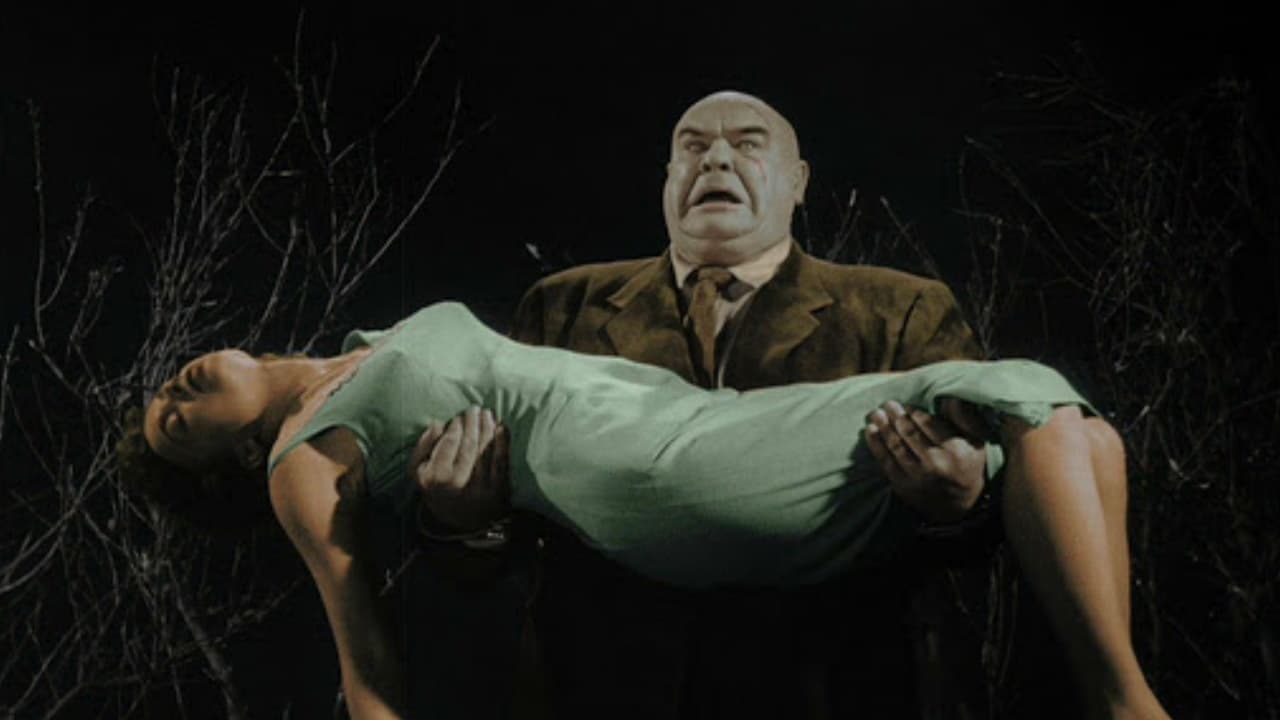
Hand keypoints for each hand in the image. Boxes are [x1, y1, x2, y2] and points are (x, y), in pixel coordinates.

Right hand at [409, 406, 510, 532]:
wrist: (457, 521)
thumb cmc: (435, 487)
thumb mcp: (418, 471)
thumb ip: (423, 446)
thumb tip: (438, 423)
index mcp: (436, 476)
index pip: (449, 443)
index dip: (456, 427)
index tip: (459, 416)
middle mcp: (457, 482)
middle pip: (469, 445)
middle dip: (473, 423)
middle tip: (475, 409)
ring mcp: (478, 488)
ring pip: (485, 451)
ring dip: (488, 428)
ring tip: (487, 413)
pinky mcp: (496, 491)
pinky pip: (501, 463)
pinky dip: (502, 443)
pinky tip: (502, 428)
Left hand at [864, 400, 986, 523]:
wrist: (959, 505)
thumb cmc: (966, 464)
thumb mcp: (976, 441)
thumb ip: (964, 418)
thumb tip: (949, 399)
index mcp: (955, 451)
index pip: (929, 425)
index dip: (914, 413)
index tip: (907, 406)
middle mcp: (935, 464)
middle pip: (910, 434)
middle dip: (896, 417)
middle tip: (889, 404)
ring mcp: (917, 476)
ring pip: (895, 446)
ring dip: (883, 427)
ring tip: (877, 414)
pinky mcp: (902, 485)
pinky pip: (885, 460)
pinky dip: (875, 444)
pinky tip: (870, 430)